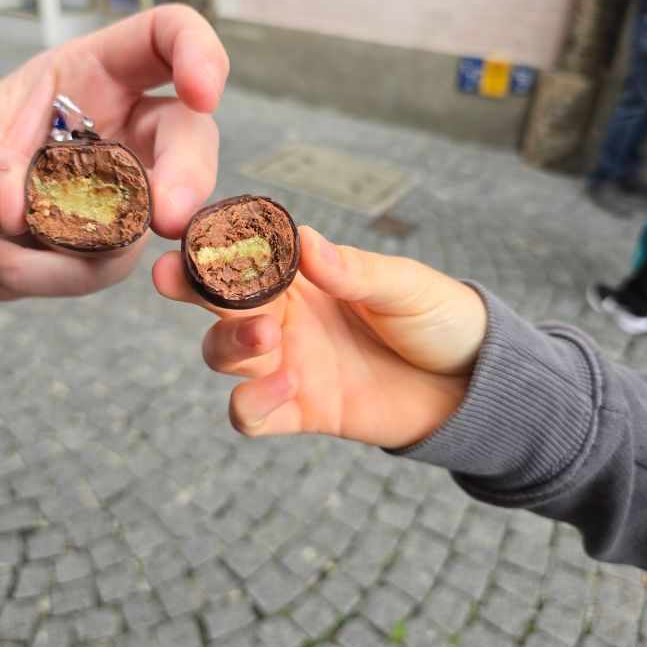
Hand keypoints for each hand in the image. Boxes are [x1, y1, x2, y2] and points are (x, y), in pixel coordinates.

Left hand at [0, 6, 227, 298]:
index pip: (165, 40)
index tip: (204, 93)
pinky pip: (106, 266)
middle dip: (188, 176)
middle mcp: (121, 128)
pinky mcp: (112, 243)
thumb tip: (11, 202)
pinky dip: (46, 275)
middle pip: (190, 136)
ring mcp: (124, 189)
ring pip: (154, 217)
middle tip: (169, 219)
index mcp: (91, 74)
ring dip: (80, 247)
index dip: (198, 54)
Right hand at [153, 226, 487, 449]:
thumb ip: (355, 270)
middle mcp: (286, 318)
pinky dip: (252, 402)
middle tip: (174, 276)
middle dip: (190, 287)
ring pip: (222, 353)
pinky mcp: (301, 410)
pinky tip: (287, 385)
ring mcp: (289, 364)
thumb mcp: (405, 286)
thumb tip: (304, 241)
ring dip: (229, 342)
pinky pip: (250, 414)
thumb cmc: (440, 320)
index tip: (189, 232)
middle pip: (217, 301)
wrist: (472, 384)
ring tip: (269, 337)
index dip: (213, 244)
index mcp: (306, 278)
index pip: (246, 254)